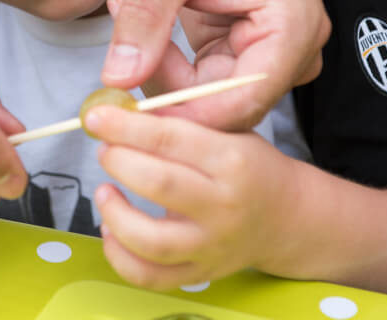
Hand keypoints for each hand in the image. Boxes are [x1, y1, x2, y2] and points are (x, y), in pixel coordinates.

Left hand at [86, 106, 296, 289]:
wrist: (289, 217)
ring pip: (152, 240)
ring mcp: (212, 245)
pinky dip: (120, 257)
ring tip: (104, 191)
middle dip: (118, 161)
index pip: (169, 139)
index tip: (96, 116)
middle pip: (159, 183)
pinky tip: (111, 230)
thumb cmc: (248, 164)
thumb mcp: (226, 129)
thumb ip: (179, 120)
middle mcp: (223, 205)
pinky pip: (151, 277)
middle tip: (104, 149)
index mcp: (230, 159)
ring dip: (115, 214)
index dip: (125, 126)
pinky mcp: (201, 273)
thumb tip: (122, 108)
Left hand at [102, 0, 330, 129]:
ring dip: (157, 66)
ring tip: (124, 9)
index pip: (241, 102)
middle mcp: (288, 50)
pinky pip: (196, 78)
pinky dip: (162, 57)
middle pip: (222, 106)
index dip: (184, 116)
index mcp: (291, 28)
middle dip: (163, 86)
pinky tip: (138, 16)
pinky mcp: (239, 52)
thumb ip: (145, 18)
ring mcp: (265, 53)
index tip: (128, 111)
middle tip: (114, 48)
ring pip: (204, 96)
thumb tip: (118, 79)